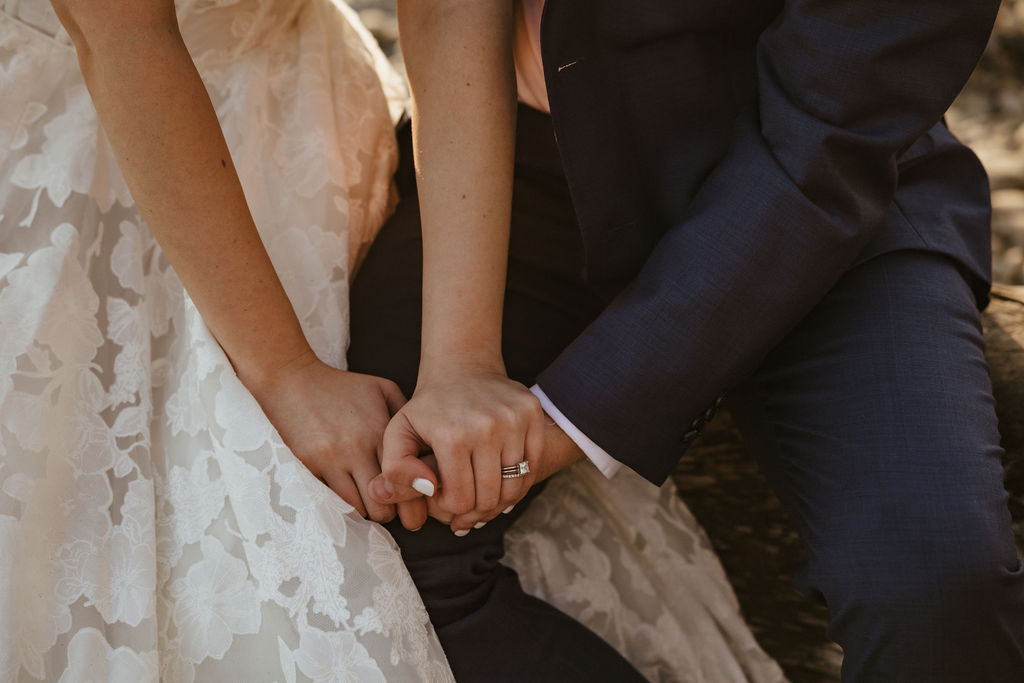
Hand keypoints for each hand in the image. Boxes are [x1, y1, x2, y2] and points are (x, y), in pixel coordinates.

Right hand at [244, 349, 405, 522]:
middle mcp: (359, 449)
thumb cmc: (342, 386)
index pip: (406, 482)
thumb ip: (406, 413)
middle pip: (381, 506)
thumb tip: (425, 444)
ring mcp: (332, 459)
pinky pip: (330, 500)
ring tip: (366, 499)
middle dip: (388, 512)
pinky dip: (340, 502)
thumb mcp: (382, 388)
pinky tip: (345, 492)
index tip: (409, 500)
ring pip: (356, 508)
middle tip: (387, 506)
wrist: (293, 378)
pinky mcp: (309, 466)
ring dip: (364, 509)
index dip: (411, 499)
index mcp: (382, 431)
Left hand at [369, 367, 545, 530]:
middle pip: (489, 498)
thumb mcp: (398, 433)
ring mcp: (514, 420)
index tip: (443, 493)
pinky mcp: (532, 414)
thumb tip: (429, 489)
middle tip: (465, 499)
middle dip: (474, 508)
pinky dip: (518, 482)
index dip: (449, 506)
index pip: (460, 500)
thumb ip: (395, 469)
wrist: (461, 369)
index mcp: (452, 435)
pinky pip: (532, 467)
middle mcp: (487, 427)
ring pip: (513, 488)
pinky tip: (502, 480)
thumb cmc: (428, 408)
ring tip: (482, 492)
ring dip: (498, 498)